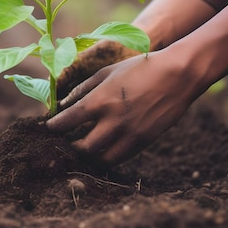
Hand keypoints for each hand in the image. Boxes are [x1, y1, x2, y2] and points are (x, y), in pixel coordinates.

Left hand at [47, 49, 200, 166]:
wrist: (177, 75)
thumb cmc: (139, 68)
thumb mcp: (107, 72)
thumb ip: (83, 89)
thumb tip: (64, 104)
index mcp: (100, 100)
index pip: (68, 121)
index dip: (54, 127)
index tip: (50, 127)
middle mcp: (113, 121)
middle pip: (83, 148)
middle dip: (70, 148)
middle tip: (66, 142)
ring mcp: (130, 134)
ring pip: (102, 159)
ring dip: (89, 156)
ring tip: (84, 148)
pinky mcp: (144, 141)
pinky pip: (120, 157)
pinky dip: (107, 156)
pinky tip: (103, 147)